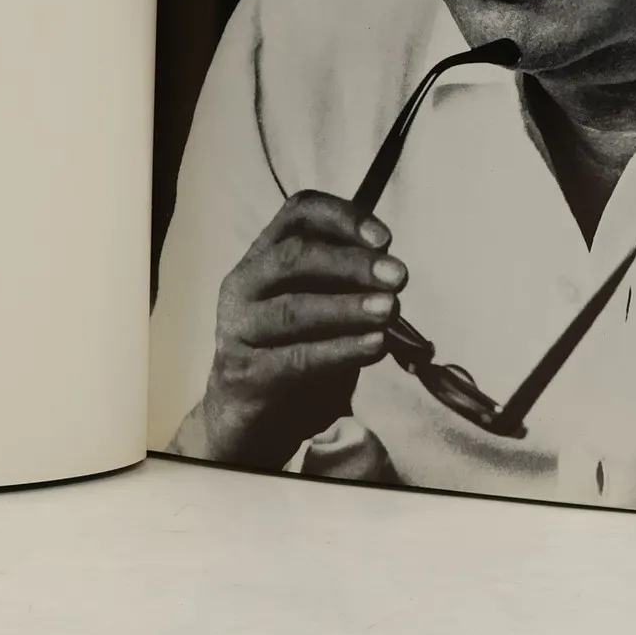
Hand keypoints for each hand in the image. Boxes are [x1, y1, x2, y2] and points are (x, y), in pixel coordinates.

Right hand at [171, 190, 405, 470]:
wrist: (252, 420)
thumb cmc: (295, 353)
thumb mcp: (323, 310)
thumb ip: (348, 287)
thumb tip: (391, 271)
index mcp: (265, 256)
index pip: (298, 214)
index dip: (342, 218)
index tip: (386, 239)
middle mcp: (244, 284)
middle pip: (294, 257)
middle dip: (352, 264)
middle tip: (398, 277)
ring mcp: (238, 329)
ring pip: (293, 309)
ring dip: (348, 307)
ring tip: (390, 310)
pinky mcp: (244, 374)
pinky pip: (295, 358)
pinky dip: (339, 350)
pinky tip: (374, 347)